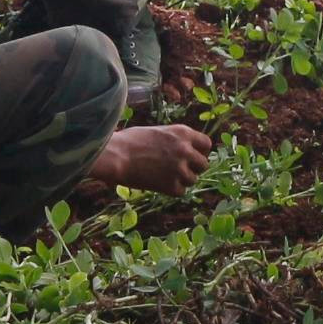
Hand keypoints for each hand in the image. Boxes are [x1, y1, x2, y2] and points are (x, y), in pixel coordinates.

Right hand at [85, 123, 210, 194]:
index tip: (192, 156)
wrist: (116, 156)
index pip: (206, 144)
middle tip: (180, 170)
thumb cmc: (130, 141)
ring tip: (166, 177)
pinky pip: (181, 191)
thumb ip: (175, 140)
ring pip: (193, 179)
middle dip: (194, 168)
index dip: (200, 152)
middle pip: (203, 164)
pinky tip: (160, 184)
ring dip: (183, 180)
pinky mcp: (171, 186)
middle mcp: (186, 150)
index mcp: (183, 133)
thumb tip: (185, 150)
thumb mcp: (159, 132)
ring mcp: (179, 168)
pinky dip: (173, 190)